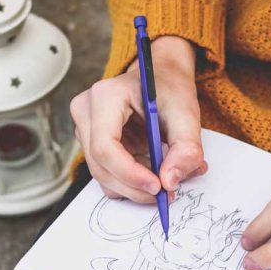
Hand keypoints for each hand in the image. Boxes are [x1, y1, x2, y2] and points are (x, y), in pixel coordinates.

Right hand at [69, 36, 206, 202]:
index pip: (105, 146)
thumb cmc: (169, 89)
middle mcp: (86, 111)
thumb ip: (185, 148)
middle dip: (134, 187)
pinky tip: (150, 170)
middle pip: (100, 165)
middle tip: (166, 193)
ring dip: (133, 186)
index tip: (158, 187)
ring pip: (101, 173)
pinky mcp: (90, 140)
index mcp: (105, 96)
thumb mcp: (186, 114)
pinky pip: (105, 171)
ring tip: (164, 177)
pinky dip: (129, 180)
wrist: (161, 76)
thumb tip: (170, 181)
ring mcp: (84, 127)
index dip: (129, 173)